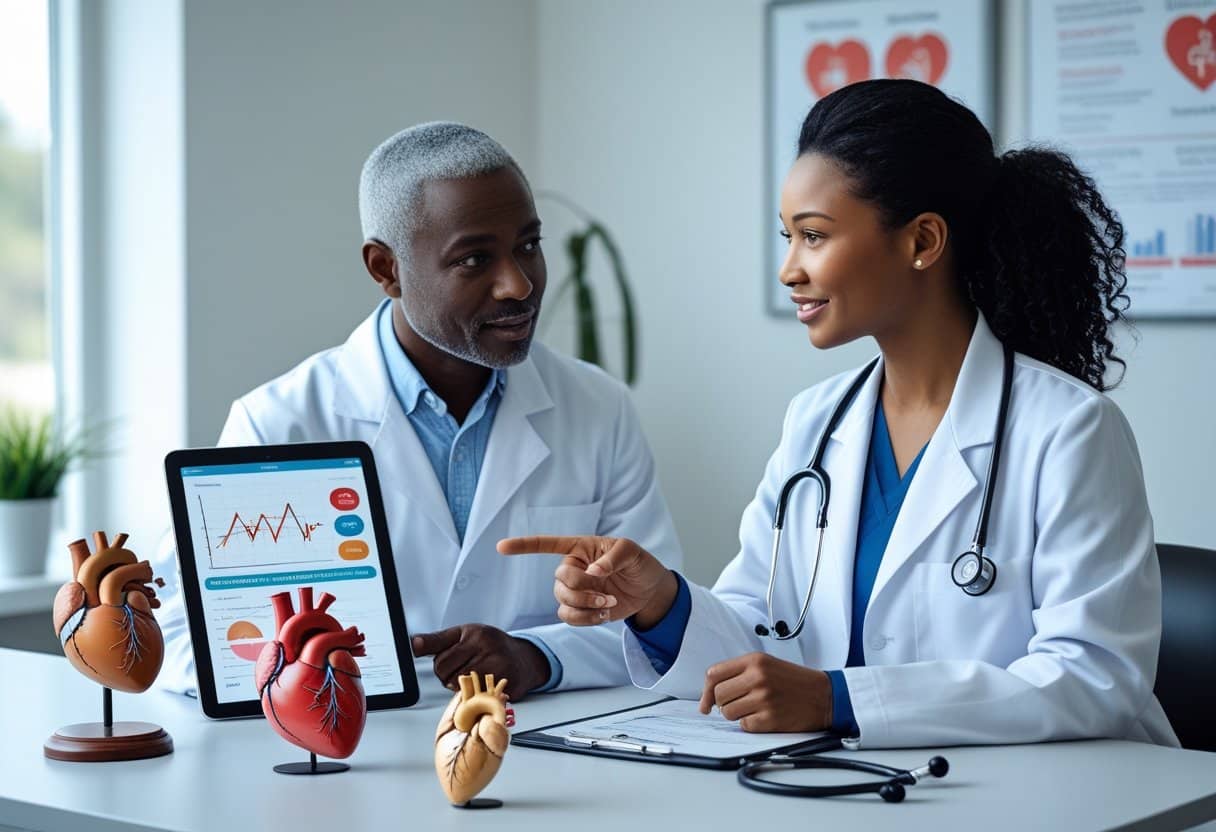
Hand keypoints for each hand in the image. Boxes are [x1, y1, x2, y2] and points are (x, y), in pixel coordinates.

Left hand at [411, 624, 549, 700]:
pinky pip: (478, 701)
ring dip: (462, 690)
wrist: (524, 658)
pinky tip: (483, 688)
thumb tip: (413, 644)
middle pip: (449, 678)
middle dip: (451, 679)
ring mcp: (499, 669)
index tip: (450, 664)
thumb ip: (436, 641)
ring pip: (462, 691)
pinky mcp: (506, 687)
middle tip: (464, 672)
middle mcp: (489, 650)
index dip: (441, 668)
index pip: (441, 662)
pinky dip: (477, 698)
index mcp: (475, 635)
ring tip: (473, 679)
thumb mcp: (463, 635)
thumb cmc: (491, 645)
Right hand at [497, 535, 677, 627]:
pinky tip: (604, 616)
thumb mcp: (632, 552)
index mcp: (580, 548)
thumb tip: (592, 572)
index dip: (524, 546)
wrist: (650, 590)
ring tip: (609, 605)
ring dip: (584, 607)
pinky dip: (586, 619)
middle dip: (581, 591)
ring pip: (562, 602)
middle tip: (606, 595)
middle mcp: (573, 568)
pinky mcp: (581, 609)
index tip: (501, 547)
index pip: (547, 544)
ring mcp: (575, 590)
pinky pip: (569, 617)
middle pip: (559, 581)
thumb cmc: (639, 563)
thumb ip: (613, 558)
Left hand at [698, 652, 832, 732]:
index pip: (714, 674)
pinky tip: (763, 717)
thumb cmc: (794, 681)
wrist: (825, 695)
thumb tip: (710, 696)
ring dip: (736, 715)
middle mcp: (757, 677)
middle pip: (718, 695)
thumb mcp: (766, 665)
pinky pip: (744, 725)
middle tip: (737, 704)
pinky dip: (750, 724)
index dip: (707, 690)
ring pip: (728, 712)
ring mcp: (763, 698)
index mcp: (754, 660)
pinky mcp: (770, 718)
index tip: (707, 702)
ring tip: (752, 710)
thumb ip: (739, 673)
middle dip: (723, 704)